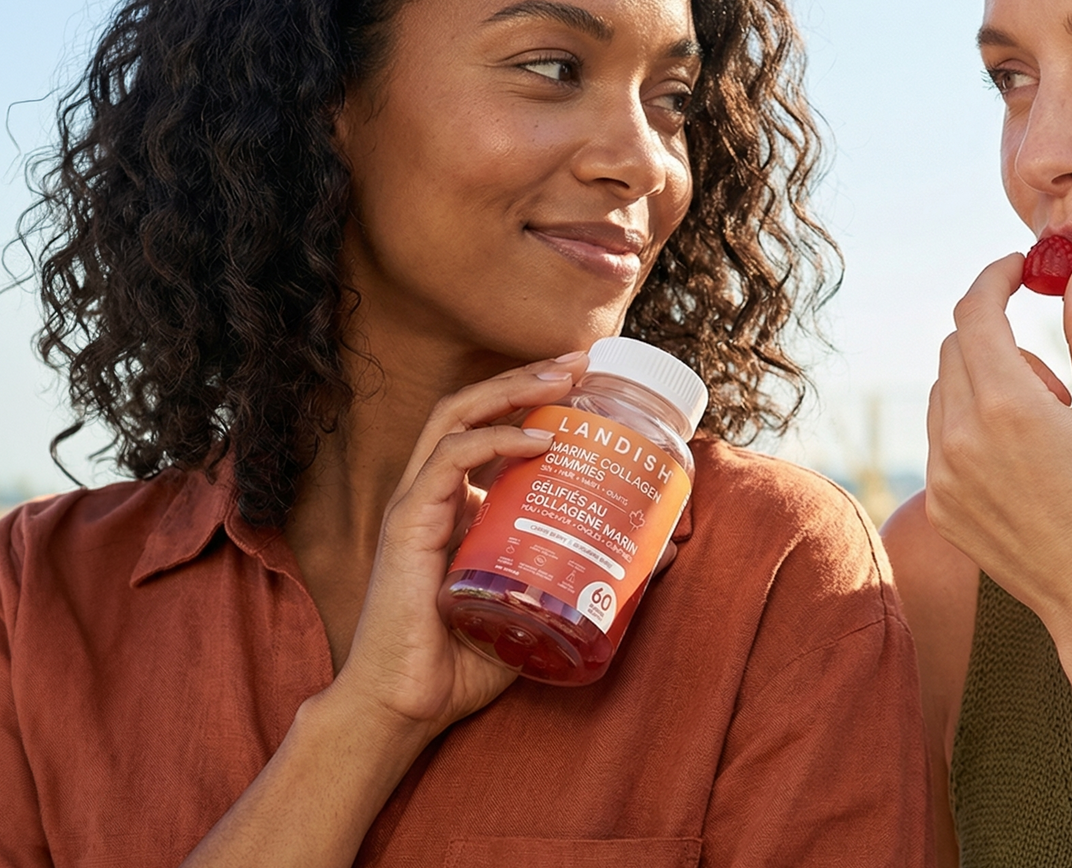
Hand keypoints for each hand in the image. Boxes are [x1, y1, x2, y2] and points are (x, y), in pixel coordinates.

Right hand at [328, 353, 588, 741]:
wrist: (406, 708)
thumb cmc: (466, 661)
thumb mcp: (542, 606)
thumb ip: (593, 575)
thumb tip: (664, 549)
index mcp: (457, 505)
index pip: (489, 429)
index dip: (532, 399)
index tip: (587, 383)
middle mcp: (434, 494)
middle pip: (474, 408)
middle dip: (529, 377)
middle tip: (583, 362)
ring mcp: (416, 504)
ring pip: (457, 417)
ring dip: (512, 390)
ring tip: (563, 380)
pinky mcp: (407, 524)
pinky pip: (448, 460)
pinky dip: (494, 441)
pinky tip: (537, 441)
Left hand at [924, 255, 1071, 632]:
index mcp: (1007, 407)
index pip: (975, 312)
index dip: (994, 279)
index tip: (1017, 271)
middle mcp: (960, 437)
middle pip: (956, 346)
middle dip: (996, 337)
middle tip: (1053, 377)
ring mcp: (941, 474)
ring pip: (944, 390)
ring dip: (983, 383)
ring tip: (1043, 427)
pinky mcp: (938, 503)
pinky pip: (940, 436)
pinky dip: (970, 426)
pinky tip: (1021, 462)